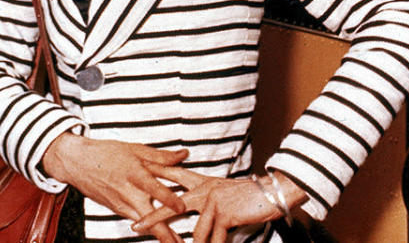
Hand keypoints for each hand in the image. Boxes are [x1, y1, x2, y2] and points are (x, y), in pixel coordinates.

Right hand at [42, 132, 189, 242]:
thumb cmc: (107, 153)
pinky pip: (135, 220)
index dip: (167, 199)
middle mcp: (127, 193)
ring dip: (158, 234)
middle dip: (163, 233)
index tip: (181, 208)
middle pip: (147, 217)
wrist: (77, 163)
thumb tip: (184, 154)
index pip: (153, 189)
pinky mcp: (116, 210)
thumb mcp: (135, 149)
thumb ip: (161, 156)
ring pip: (142, 224)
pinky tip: (160, 234)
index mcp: (134, 174)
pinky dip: (148, 228)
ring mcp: (121, 204)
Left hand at [133, 166, 306, 242]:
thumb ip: (209, 198)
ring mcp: (214, 201)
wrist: (274, 191)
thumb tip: (196, 210)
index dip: (156, 173)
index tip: (138, 172)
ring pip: (195, 231)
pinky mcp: (224, 213)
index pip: (176, 175)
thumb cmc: (251, 195)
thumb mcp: (226, 193)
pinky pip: (212, 237)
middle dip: (152, 217)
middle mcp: (206, 189)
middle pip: (171, 204)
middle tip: (134, 226)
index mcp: (205, 183)